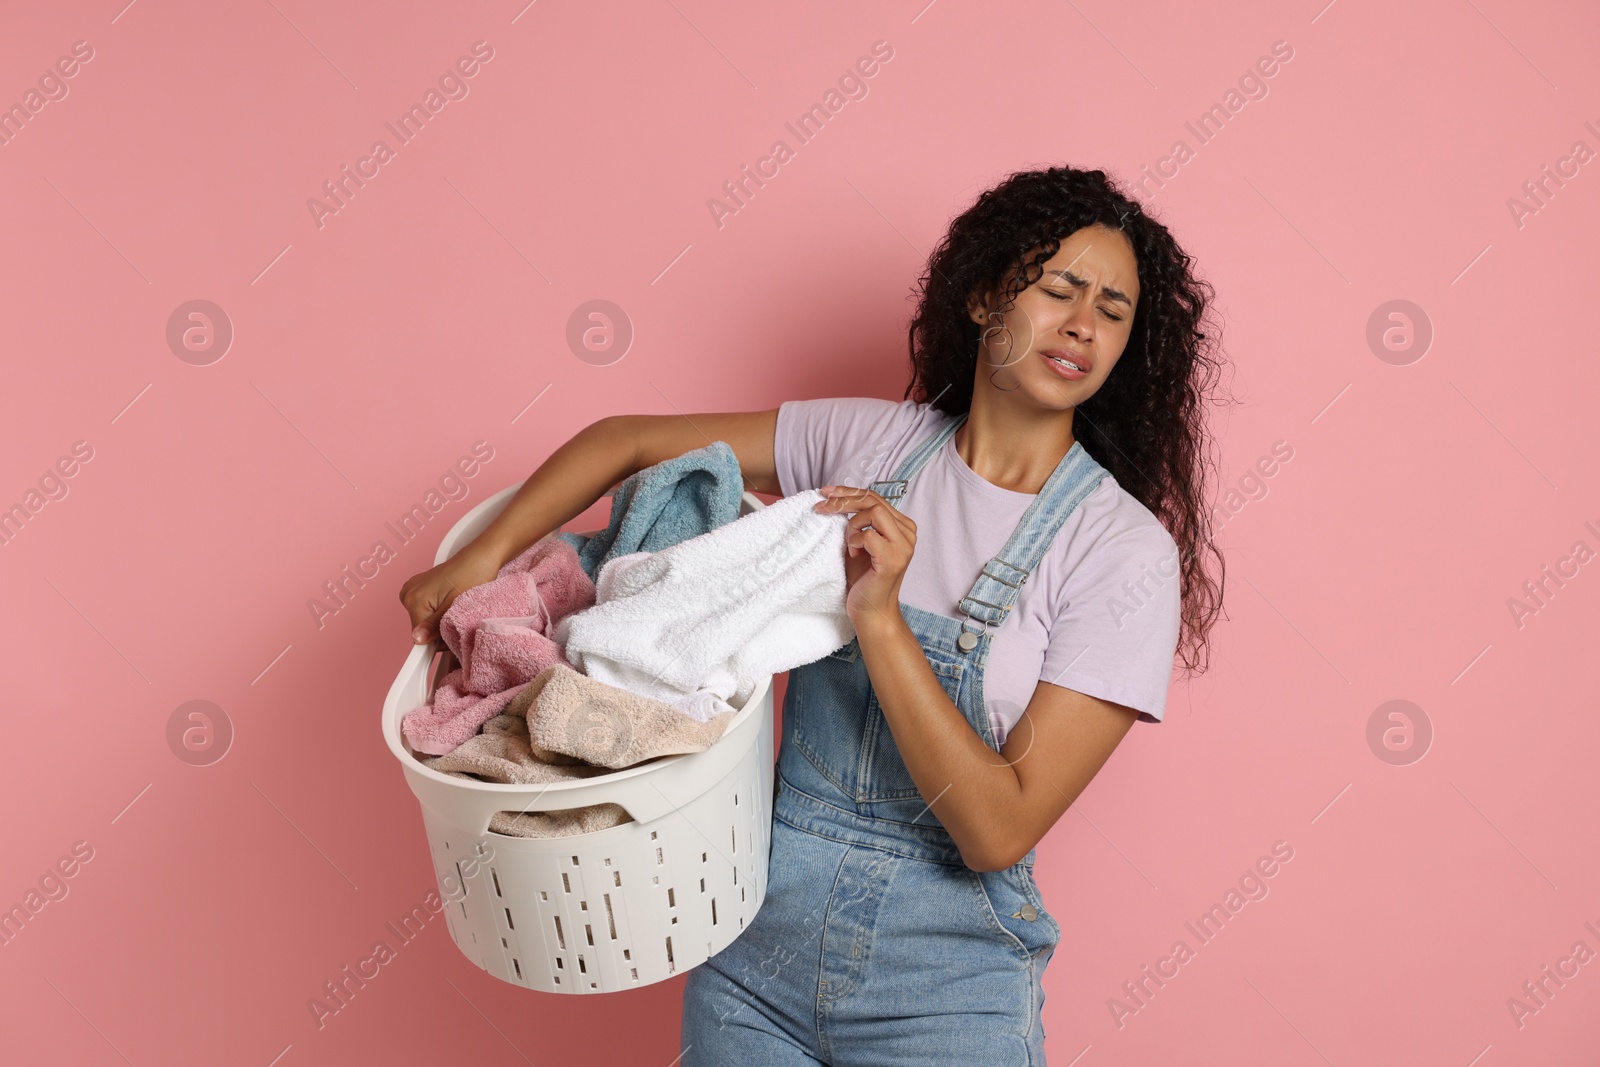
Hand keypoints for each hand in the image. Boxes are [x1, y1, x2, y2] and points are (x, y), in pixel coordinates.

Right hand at [398, 544, 504, 644]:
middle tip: (458, 616)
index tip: (452, 636)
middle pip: (421, 629)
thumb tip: (417, 640)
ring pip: (424, 621)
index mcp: (413, 599)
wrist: (480, 557)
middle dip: (440, 629)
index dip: (438, 640)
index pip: (419, 638)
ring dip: (440, 620)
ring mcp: (412, 589)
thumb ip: (434, 625)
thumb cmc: (472, 575)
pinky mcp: (419, 587)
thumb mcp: (455, 605)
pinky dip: (439, 611)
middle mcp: (408, 593)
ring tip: (456, 607)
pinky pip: (426, 610)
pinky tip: (450, 602)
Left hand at [813, 485, 915, 629]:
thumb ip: (859, 521)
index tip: (825, 492)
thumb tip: (838, 496)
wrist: (870, 611)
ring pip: (873, 512)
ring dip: (852, 525)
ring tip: (849, 544)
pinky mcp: (892, 559)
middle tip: (820, 506)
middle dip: (843, 500)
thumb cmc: (863, 578)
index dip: (849, 491)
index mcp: (902, 526)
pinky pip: (868, 535)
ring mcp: (903, 546)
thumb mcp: (860, 542)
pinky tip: (854, 555)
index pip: (875, 497)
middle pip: (873, 499)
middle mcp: (907, 533)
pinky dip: (854, 542)